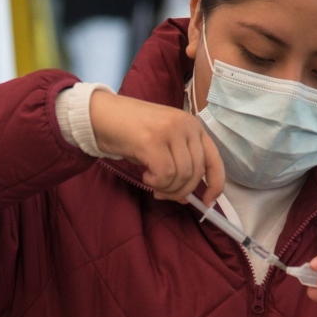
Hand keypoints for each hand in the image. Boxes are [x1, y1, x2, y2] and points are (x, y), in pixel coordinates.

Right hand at [89, 90, 224, 204]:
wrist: (101, 115)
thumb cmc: (132, 131)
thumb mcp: (164, 143)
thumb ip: (180, 164)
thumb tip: (188, 196)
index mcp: (193, 126)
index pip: (214, 160)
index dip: (215, 184)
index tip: (208, 202)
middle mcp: (186, 126)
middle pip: (196, 172)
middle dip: (181, 191)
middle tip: (163, 193)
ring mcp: (170, 131)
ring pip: (181, 176)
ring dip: (166, 187)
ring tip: (151, 181)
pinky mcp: (152, 140)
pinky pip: (164, 175)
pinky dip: (155, 182)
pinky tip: (145, 175)